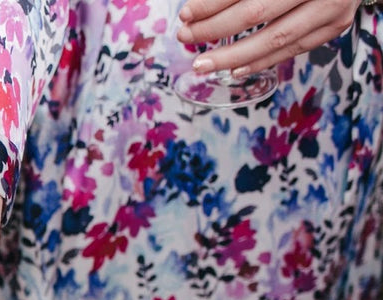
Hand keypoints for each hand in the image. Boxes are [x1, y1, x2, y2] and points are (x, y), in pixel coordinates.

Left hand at [178, 0, 356, 74]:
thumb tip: (200, 7)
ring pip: (273, 39)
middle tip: (186, 36)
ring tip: (202, 63)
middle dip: (214, 28)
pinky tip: (234, 69)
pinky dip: (261, 62)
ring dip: (232, 55)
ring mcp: (330, 7)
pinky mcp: (335, 26)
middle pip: (255, 12)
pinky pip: (293, 50)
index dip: (212, 3)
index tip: (186, 13)